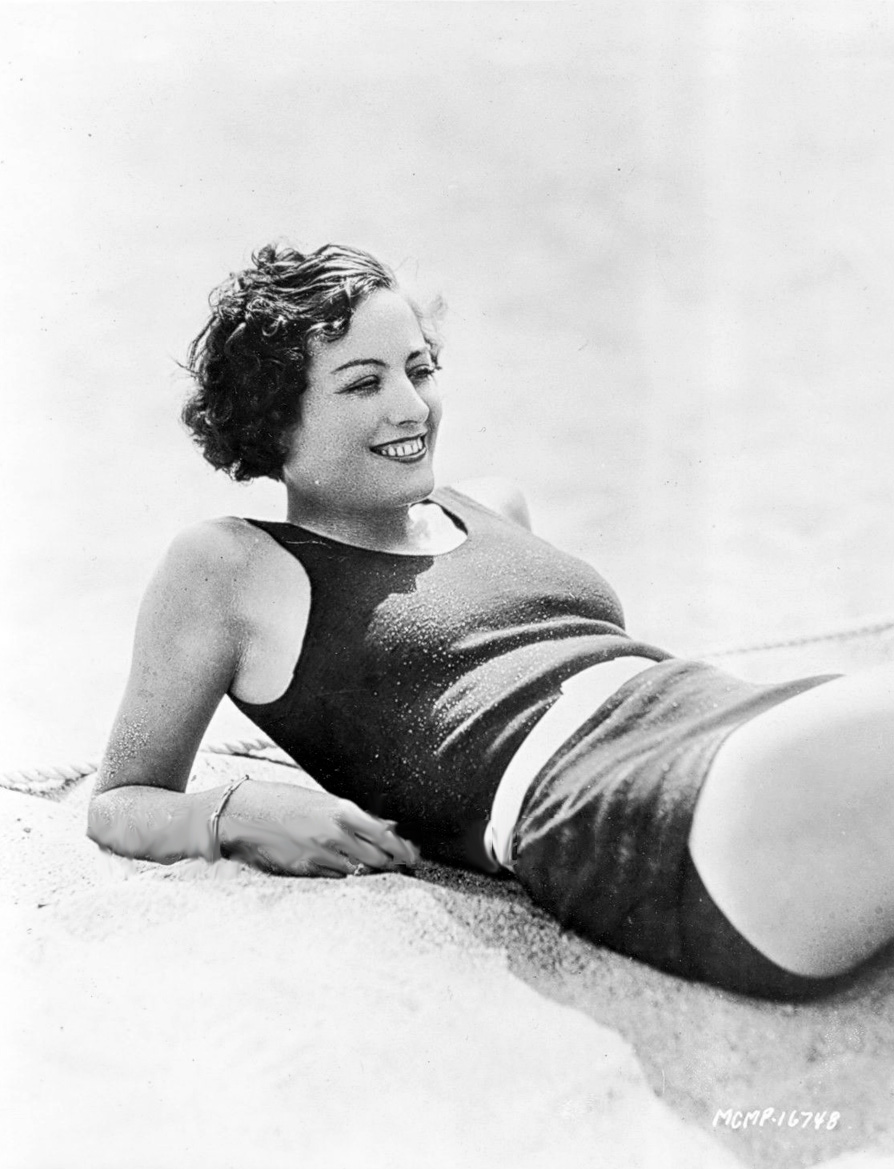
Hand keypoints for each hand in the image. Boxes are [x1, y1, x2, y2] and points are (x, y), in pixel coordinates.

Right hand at [219, 781, 419, 877]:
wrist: (238, 813)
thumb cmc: (278, 799)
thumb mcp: (318, 799)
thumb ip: (349, 815)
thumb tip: (381, 825)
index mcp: (340, 810)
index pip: (384, 833)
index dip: (402, 847)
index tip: (411, 855)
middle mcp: (333, 834)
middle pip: (377, 857)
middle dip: (390, 863)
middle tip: (398, 865)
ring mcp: (318, 855)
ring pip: (356, 871)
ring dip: (366, 871)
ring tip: (371, 868)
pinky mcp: (303, 871)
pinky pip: (333, 878)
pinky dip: (341, 875)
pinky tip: (340, 869)